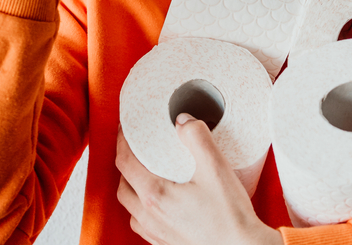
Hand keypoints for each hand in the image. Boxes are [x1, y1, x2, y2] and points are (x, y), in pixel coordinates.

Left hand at [116, 116, 281, 244]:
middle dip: (125, 164)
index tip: (125, 129)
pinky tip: (161, 203)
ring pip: (131, 209)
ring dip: (132, 189)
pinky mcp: (166, 244)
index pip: (125, 163)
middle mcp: (150, 217)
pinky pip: (143, 225)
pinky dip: (143, 209)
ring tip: (147, 175)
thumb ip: (197, 138)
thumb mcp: (216, 168)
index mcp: (155, 196)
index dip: (121, 141)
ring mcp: (156, 234)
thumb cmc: (230, 216)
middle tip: (136, 149)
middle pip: (123, 186)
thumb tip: (183, 120)